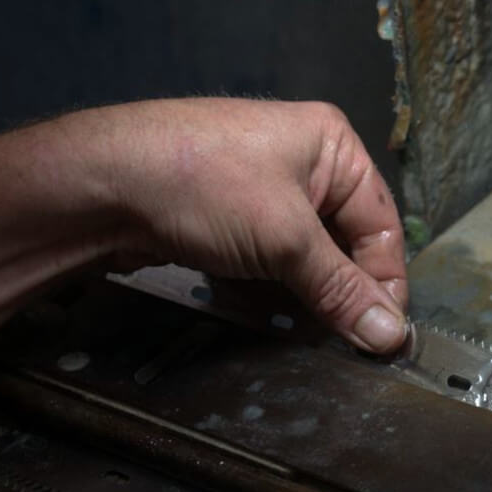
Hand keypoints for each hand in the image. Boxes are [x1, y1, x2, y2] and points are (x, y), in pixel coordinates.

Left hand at [61, 98, 408, 353]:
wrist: (98, 184)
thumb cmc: (204, 187)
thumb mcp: (286, 240)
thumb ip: (342, 291)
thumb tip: (393, 338)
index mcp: (332, 146)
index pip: (382, 225)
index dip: (386, 283)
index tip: (385, 336)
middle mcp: (302, 164)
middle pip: (345, 244)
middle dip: (344, 294)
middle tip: (350, 345)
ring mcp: (260, 193)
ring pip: (305, 260)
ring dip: (308, 301)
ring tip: (313, 341)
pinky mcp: (226, 223)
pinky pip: (267, 265)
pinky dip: (272, 296)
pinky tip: (272, 324)